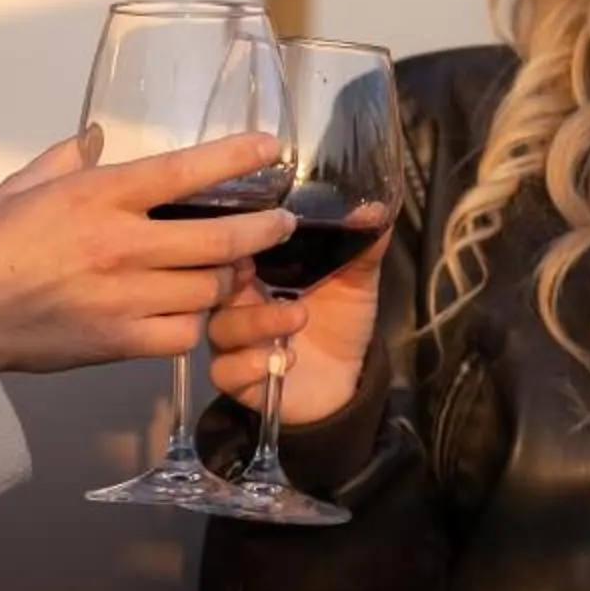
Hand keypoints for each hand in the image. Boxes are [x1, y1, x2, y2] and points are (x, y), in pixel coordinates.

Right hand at [0, 132, 294, 373]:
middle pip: (219, 239)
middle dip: (263, 230)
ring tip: (238, 269)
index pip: (185, 172)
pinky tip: (192, 310)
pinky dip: (195, 321)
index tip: (268, 149)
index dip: (236, 158)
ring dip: (230, 278)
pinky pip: (182, 333)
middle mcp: (119, 246)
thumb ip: (67, 158)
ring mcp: (122, 298)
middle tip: (279, 224)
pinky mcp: (117, 341)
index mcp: (96, 198)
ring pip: (209, 289)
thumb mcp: (19, 186)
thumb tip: (96, 136)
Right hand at [204, 224, 389, 427]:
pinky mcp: (238, 380)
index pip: (228, 250)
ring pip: (221, 329)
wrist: (348, 379)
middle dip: (240, 280)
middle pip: (215, 286)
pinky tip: (283, 358)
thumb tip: (375, 209)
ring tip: (298, 317)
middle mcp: (234, 304)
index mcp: (254, 274)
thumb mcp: (354, 282)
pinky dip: (248, 365)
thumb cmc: (340, 322)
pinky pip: (225, 372)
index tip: (258, 233)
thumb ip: (361, 248)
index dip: (233, 242)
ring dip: (258, 323)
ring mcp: (232, 343)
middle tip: (277, 274)